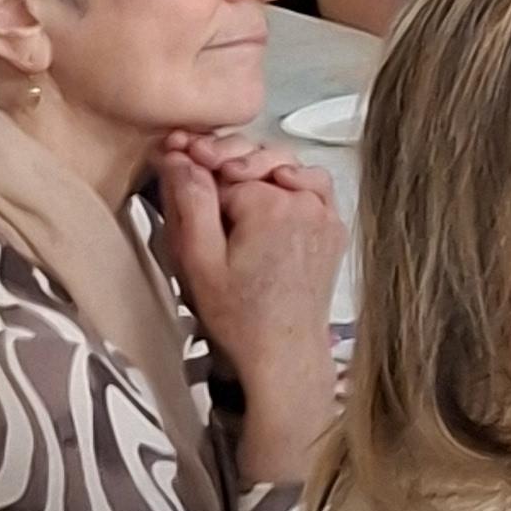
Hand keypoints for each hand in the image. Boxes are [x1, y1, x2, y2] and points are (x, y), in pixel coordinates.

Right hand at [161, 136, 340, 481]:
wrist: (282, 352)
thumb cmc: (240, 318)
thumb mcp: (198, 261)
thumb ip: (189, 203)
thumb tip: (178, 158)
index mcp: (270, 205)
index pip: (223, 169)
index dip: (196, 171)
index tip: (177, 165)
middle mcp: (305, 201)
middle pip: (257, 159)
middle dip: (225, 161)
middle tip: (197, 165)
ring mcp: (325, 212)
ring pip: (287, 165)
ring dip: (259, 167)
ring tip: (231, 182)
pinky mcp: (333, 226)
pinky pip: (314, 185)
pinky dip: (291, 181)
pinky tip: (271, 193)